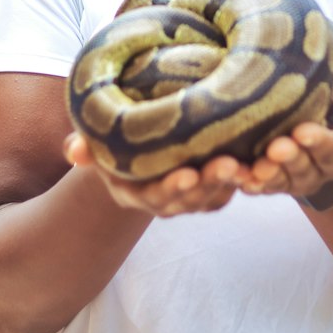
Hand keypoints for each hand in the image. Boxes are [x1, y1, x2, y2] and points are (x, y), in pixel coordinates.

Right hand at [64, 131, 249, 217]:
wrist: (137, 135)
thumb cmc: (115, 132)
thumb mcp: (98, 136)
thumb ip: (86, 144)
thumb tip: (74, 151)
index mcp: (135, 191)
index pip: (154, 196)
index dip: (171, 188)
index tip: (187, 173)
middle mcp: (164, 199)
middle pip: (189, 199)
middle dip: (209, 185)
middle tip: (228, 165)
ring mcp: (190, 194)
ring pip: (213, 197)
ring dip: (230, 183)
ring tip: (246, 164)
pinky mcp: (212, 184)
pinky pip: (230, 188)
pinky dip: (244, 178)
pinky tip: (258, 161)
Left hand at [242, 91, 332, 201]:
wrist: (315, 122)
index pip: (331, 149)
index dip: (318, 142)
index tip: (302, 132)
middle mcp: (318, 171)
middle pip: (304, 168)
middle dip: (290, 159)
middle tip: (276, 148)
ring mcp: (292, 179)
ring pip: (281, 180)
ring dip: (268, 175)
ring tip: (255, 167)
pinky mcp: (269, 181)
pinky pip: (259, 186)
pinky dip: (247, 183)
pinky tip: (237, 177)